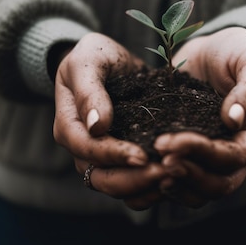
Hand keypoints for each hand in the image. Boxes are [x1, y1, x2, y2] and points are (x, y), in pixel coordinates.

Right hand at [53, 32, 166, 209]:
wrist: (106, 60)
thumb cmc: (94, 56)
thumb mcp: (88, 62)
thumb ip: (89, 90)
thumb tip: (97, 126)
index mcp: (69, 127)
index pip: (87, 150)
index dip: (114, 156)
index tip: (142, 156)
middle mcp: (83, 150)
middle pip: (102, 179)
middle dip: (135, 180)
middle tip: (167, 172)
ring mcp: (103, 159)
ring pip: (119, 188)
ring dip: (147, 187)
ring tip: (176, 177)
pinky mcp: (123, 160)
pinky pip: (134, 185)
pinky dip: (153, 188)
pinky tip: (176, 179)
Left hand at [154, 27, 245, 207]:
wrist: (217, 51)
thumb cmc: (239, 53)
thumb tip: (234, 120)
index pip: (235, 157)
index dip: (203, 154)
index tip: (170, 142)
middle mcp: (239, 154)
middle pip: (220, 184)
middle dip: (188, 174)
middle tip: (158, 159)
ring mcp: (216, 159)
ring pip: (202, 191)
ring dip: (177, 185)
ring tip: (151, 170)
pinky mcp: (195, 157)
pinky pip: (185, 183)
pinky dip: (168, 183)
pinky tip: (146, 171)